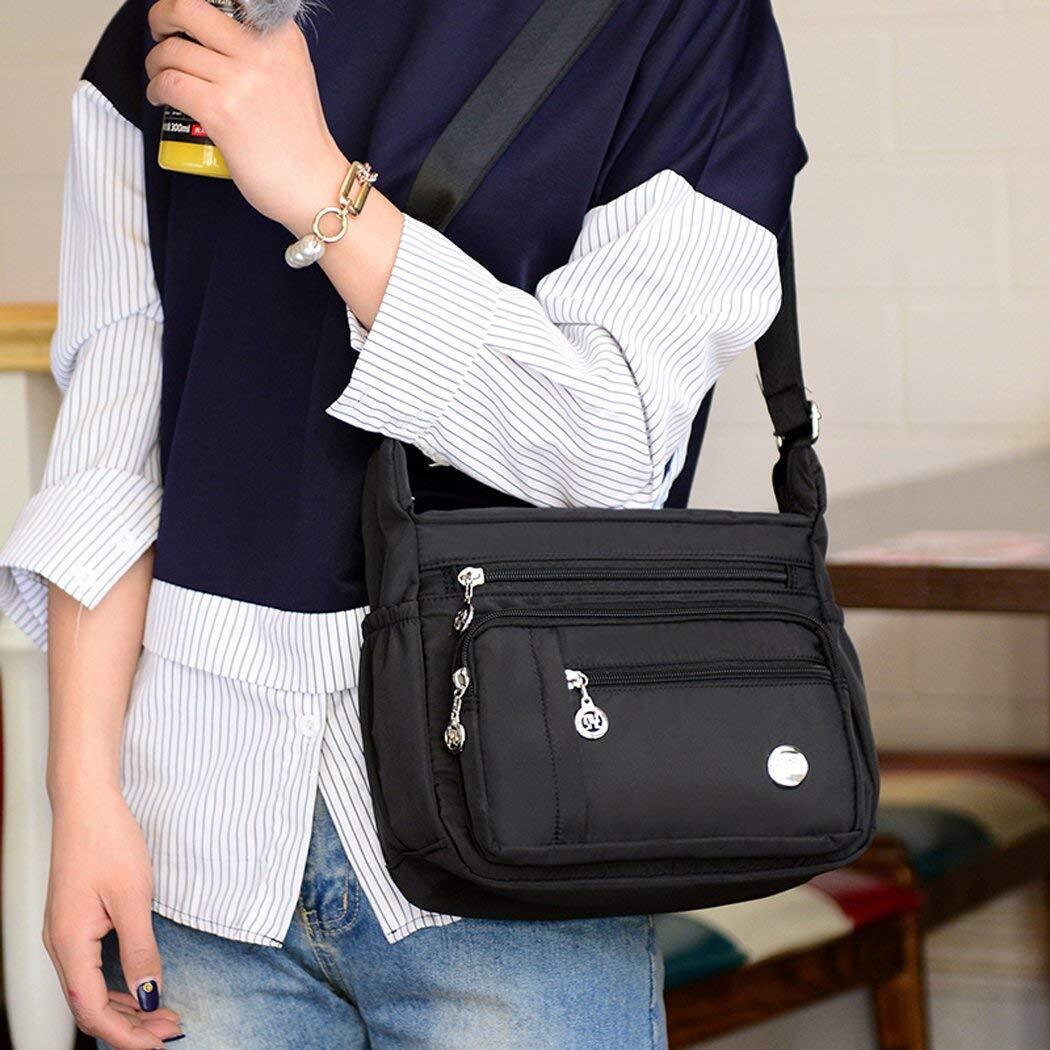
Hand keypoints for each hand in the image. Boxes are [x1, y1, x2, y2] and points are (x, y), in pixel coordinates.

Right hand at [44, 786, 181, 1047]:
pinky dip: (116, 984)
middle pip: (89, 1005)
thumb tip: (150, 994)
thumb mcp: (133, 898)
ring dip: (126, 1006)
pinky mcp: (74, 922)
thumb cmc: (108, 841)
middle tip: (171, 1031)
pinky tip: (142, 985)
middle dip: (130, 1025)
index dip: (124, 1034)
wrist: (87, 803)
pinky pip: (91, 968)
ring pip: (90, 988)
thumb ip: (140, 950)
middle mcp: (60, 945)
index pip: (91, 1009)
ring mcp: (64, 934)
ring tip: (163, 1015)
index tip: (157, 1045)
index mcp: (69, 943)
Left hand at [145, 0, 347, 233]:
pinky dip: (156, 88)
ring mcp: (241, 81)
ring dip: (156, 62)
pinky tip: (160, 97)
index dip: (193, 5)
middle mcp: (261, 50)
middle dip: (162, 16)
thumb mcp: (293, 74)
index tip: (185, 16)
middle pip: (188, 8)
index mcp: (281, 36)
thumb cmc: (302, 140)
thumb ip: (264, 48)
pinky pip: (170, 84)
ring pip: (173, 51)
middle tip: (160, 30)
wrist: (314, 185)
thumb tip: (218, 33)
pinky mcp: (222, 111)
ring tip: (160, 75)